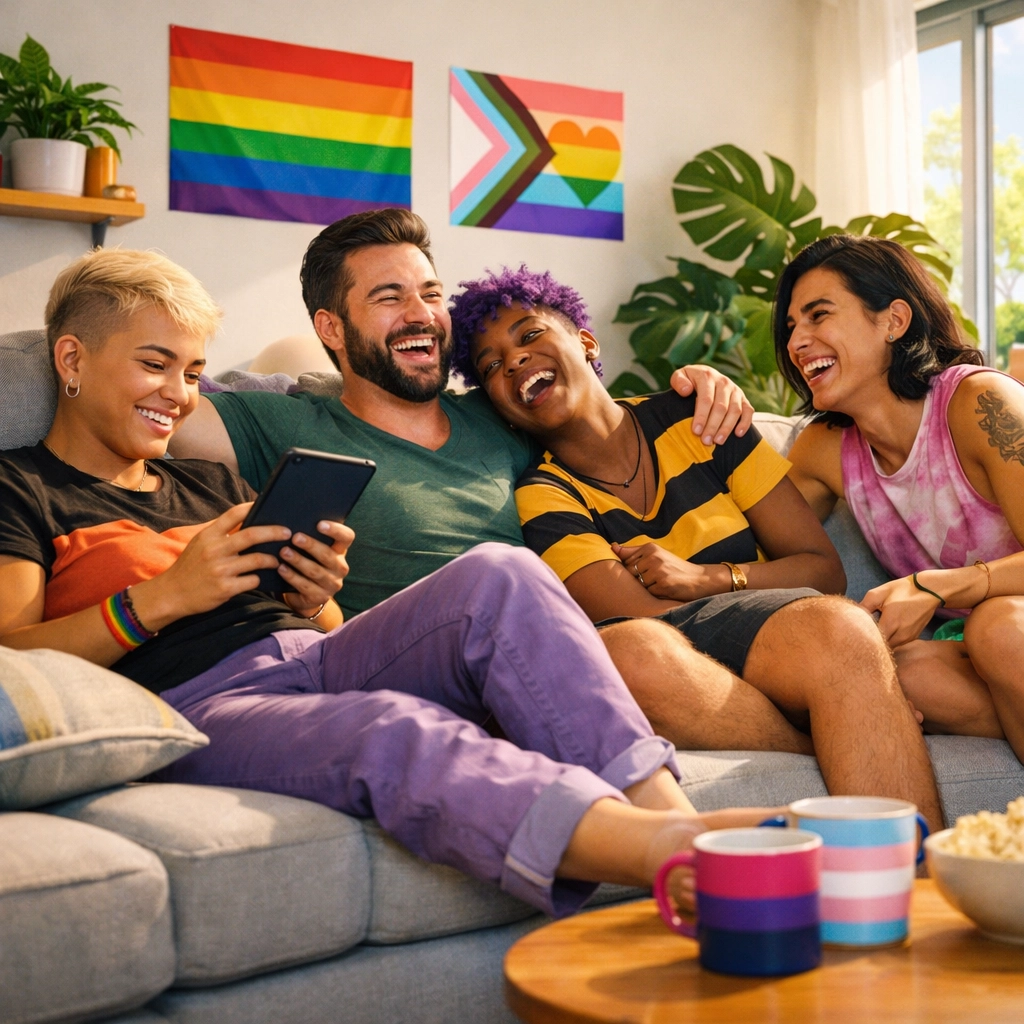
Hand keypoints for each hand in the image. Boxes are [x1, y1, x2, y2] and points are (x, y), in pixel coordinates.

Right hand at [136, 503, 291, 626]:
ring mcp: (220, 570)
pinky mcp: (226, 588)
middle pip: (252, 535)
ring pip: (257, 560)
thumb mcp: (200, 544)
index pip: (233, 514)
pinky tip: (259, 579)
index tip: (267, 505)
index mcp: (208, 535)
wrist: (172, 594)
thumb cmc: (190, 567)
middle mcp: (214, 550)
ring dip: (271, 560)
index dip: (252, 507)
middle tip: (288, 532)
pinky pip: (253, 580)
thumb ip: (221, 534)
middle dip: (274, 532)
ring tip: (276, 560)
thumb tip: (249, 522)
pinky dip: (259, 579)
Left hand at [277, 520, 353, 616]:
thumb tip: (290, 521)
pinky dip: (292, 576)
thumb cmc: (308, 563)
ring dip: (298, 560)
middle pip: (328, 555)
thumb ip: (310, 537)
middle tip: (295, 537)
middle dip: (311, 545)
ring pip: (315, 571)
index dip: (336, 530)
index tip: (319, 524)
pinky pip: (305, 586)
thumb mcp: (313, 551)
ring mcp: (332, 584)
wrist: (306, 595)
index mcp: (340, 551)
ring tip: (284, 552)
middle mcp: (340, 567)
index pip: (347, 537)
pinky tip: (281, 569)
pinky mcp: (321, 597)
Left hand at [612, 542, 726, 600]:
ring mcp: (658, 570)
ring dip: (647, 588)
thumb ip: (633, 552)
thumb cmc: (674, 567)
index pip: (626, 561)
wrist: (699, 579)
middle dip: (639, 579)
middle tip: (656, 578)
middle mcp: (653, 557)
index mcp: (650, 547)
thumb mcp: (656, 554)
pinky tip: (665, 589)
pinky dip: (654, 594)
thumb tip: (612, 547)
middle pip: (630, 573)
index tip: (646, 571)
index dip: (634, 571)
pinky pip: (648, 593)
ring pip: (638, 584)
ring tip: (661, 583)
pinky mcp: (663, 584)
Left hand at [669, 365, 753, 446]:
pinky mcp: (743, 398)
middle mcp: (724, 382)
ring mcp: (735, 390)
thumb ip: (678, 381)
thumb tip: (686, 391)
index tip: (696, 431)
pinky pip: (748, 411)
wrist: (705, 374)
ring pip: (735, 410)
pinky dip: (745, 423)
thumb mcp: (680, 375)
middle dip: (713, 426)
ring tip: (718, 441)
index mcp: (707, 376)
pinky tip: (738, 434)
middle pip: (721, 407)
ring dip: (727, 427)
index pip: (706, 399)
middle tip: (706, 441)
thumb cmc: (689, 381)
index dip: (701, 416)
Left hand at [860, 576, 941, 647]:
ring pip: (889, 648)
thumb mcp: (879, 593)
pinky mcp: (913, 638)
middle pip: (880, 647)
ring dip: (880, 643)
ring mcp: (908, 639)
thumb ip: (864, 606)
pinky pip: (897, 645)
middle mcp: (900, 635)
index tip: (853, 636)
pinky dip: (889, 641)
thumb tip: (852, 617)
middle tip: (860, 636)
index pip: (872, 640)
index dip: (861, 639)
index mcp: (890, 624)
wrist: (930, 591)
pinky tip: (884, 633)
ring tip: (872, 634)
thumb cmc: (903, 590)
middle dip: (870, 642)